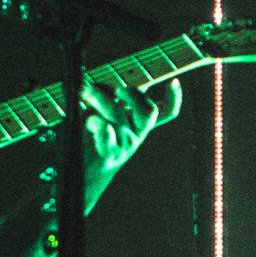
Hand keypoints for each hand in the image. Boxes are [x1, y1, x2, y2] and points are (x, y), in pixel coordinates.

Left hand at [80, 77, 182, 204]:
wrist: (81, 174)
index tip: (173, 82)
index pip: (165, 112)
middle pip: (147, 113)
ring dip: (100, 100)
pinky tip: (93, 121)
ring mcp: (124, 146)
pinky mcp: (108, 154)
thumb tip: (100, 84)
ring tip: (82, 92)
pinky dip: (100, 125)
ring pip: (121, 118)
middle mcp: (136, 135)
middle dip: (133, 96)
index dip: (174, 99)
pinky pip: (109, 136)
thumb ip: (105, 97)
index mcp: (139, 124)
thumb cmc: (89, 138)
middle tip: (116, 89)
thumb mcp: (100, 112)